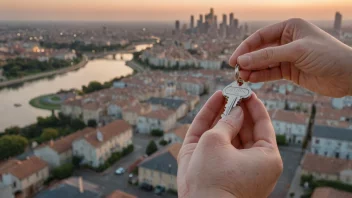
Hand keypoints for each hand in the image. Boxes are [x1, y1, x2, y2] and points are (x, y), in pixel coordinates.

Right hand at [177, 91, 282, 197]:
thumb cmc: (213, 179)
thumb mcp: (217, 142)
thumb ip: (226, 122)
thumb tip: (235, 110)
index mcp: (265, 159)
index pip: (263, 126)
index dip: (255, 105)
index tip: (249, 90)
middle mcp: (250, 161)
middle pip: (246, 127)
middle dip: (239, 107)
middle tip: (235, 89)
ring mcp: (230, 162)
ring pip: (229, 131)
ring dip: (226, 111)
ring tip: (225, 92)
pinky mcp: (211, 162)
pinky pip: (215, 137)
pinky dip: (214, 119)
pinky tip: (215, 100)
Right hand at [229, 18, 351, 96]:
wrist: (348, 75)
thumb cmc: (328, 55)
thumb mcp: (296, 52)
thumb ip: (268, 56)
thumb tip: (242, 60)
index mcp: (289, 27)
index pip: (261, 36)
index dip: (245, 48)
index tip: (234, 60)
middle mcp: (286, 40)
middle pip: (260, 50)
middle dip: (247, 60)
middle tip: (235, 70)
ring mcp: (287, 56)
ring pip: (264, 63)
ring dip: (252, 70)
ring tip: (241, 77)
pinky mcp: (289, 71)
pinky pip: (270, 73)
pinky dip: (260, 76)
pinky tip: (251, 80)